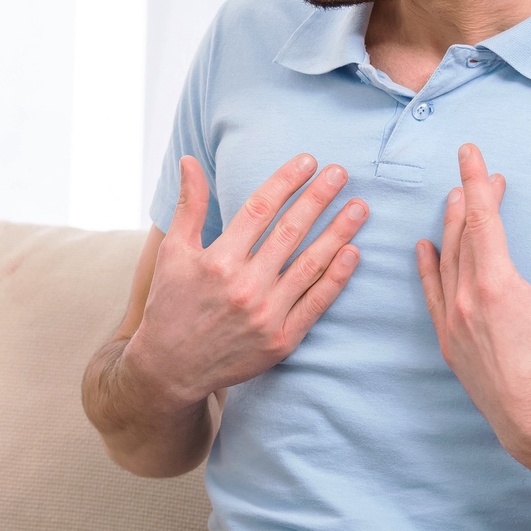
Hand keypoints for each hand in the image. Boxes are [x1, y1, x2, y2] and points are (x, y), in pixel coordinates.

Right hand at [123, 153, 365, 407]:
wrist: (172, 369)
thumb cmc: (170, 305)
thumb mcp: (173, 253)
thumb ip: (188, 206)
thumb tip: (190, 161)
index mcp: (217, 261)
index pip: (260, 209)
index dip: (286, 182)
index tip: (308, 162)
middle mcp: (245, 286)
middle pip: (291, 231)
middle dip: (319, 198)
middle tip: (341, 172)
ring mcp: (266, 315)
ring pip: (311, 264)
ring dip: (339, 232)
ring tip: (359, 207)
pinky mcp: (282, 340)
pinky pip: (317, 303)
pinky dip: (336, 277)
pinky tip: (353, 252)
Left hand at [414, 143, 530, 463]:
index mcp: (495, 284)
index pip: (483, 218)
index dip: (477, 182)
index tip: (467, 152)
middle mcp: (466, 298)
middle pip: (463, 235)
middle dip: (471, 201)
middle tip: (479, 177)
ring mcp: (453, 321)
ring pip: (446, 261)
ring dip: (450, 229)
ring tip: (455, 203)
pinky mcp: (449, 343)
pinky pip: (433, 294)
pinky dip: (429, 268)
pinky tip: (425, 250)